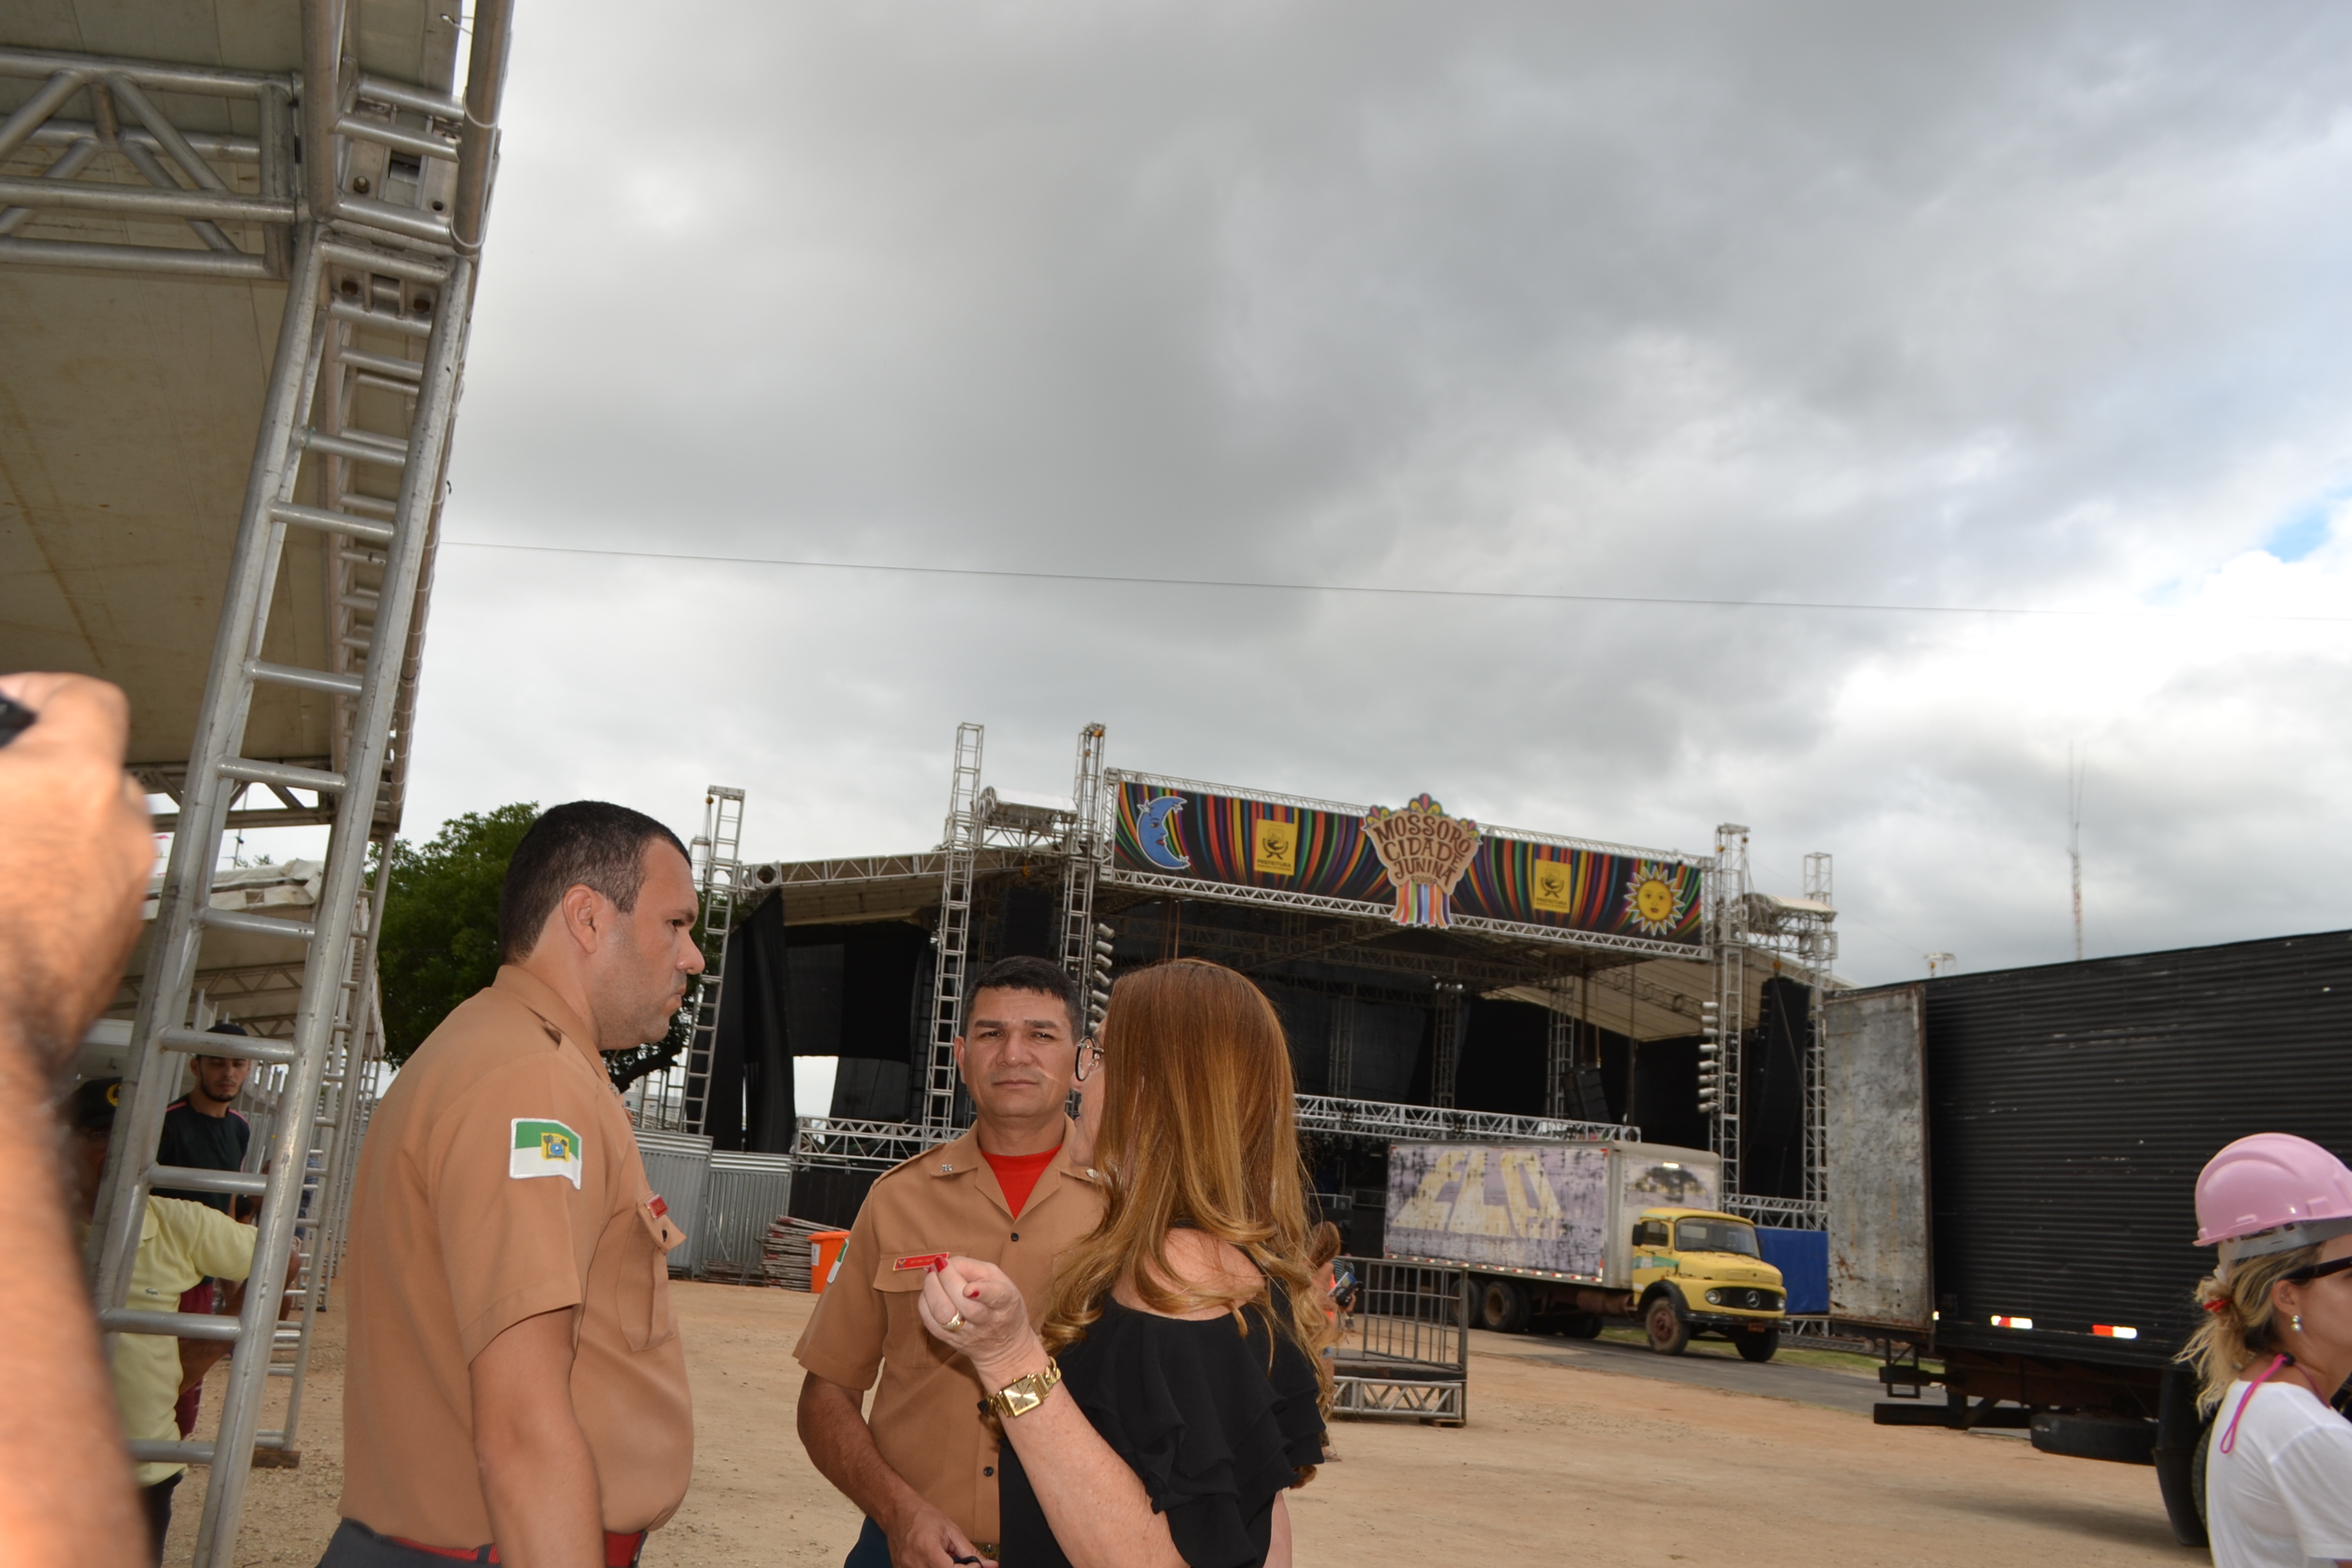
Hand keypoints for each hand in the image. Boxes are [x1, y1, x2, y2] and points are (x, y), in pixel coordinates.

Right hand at [0, 673, 150, 1069]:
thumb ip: (0, 770)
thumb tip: (5, 779)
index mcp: (73, 781)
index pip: (87, 700)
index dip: (41, 691)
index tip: (8, 701)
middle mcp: (120, 832)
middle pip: (95, 772)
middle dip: (41, 774)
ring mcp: (126, 894)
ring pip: (97, 839)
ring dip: (51, 832)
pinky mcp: (117, 948)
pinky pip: (95, 893)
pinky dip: (60, 886)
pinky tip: (9, 903)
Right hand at [884, 1495, 998, 1567]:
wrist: (897, 1511)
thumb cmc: (922, 1516)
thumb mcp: (951, 1530)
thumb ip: (970, 1550)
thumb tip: (988, 1564)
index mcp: (927, 1549)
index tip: (976, 1566)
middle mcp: (914, 1563)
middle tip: (964, 1564)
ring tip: (946, 1559)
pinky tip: (936, 1562)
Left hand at [917, 1257, 1043, 1386]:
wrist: (1004, 1345)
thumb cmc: (1002, 1305)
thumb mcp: (1000, 1281)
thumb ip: (975, 1269)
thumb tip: (948, 1263)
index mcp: (1005, 1303)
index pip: (996, 1297)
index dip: (982, 1292)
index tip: (968, 1287)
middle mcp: (987, 1322)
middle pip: (966, 1306)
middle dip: (947, 1280)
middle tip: (939, 1264)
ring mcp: (968, 1333)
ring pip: (945, 1316)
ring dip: (932, 1291)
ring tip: (931, 1274)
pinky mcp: (951, 1340)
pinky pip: (931, 1323)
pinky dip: (925, 1304)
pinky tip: (928, 1292)